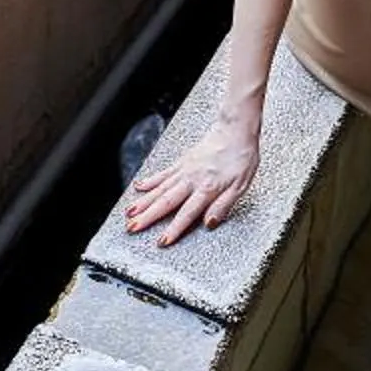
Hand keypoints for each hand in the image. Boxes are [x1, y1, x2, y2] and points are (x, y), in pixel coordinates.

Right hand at [124, 114, 260, 245]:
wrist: (235, 129)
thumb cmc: (241, 158)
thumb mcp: (241, 186)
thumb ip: (224, 206)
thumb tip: (209, 223)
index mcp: (207, 188)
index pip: (187, 213)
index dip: (174, 229)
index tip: (162, 241)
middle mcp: (191, 180)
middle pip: (166, 202)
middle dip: (148, 217)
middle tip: (132, 228)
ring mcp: (184, 170)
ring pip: (160, 189)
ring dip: (143, 201)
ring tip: (129, 213)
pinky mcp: (182, 161)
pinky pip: (163, 174)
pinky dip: (149, 181)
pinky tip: (139, 188)